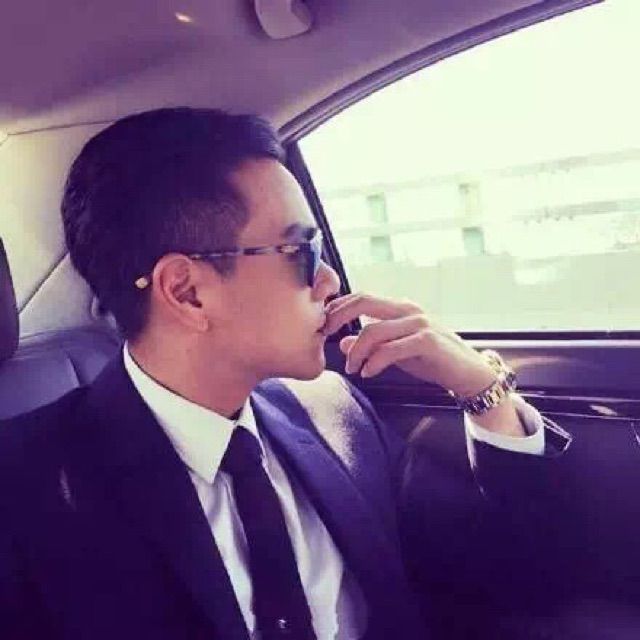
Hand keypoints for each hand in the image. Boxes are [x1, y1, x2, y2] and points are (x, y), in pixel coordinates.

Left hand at [322, 293, 496, 397]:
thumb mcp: (396, 351)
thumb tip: (345, 341)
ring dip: (356, 351)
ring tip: (352, 368)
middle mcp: (408, 309)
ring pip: (373, 329)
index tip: (324, 325)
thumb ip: (372, 344)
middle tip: (326, 336)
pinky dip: (374, 362)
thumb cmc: (432, 360)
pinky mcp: (427, 341)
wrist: (469, 373)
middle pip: (364, 301)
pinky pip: (390, 349)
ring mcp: (419, 323)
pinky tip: (368, 373)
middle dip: (338, 317)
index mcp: (400, 307)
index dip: (339, 307)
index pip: (362, 296)